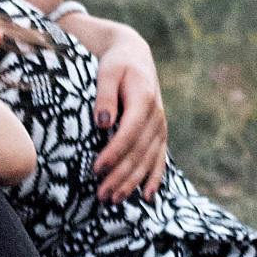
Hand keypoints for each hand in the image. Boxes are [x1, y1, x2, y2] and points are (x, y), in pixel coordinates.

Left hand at [85, 23, 167, 203]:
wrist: (136, 56)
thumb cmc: (116, 64)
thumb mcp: (107, 71)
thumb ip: (104, 95)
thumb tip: (102, 122)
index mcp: (143, 99)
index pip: (129, 132)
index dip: (114, 152)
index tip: (97, 168)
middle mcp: (156, 116)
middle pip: (138, 152)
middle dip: (120, 175)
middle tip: (101, 195)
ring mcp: (160, 127)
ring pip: (148, 160)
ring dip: (132, 183)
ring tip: (114, 200)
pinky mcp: (159, 134)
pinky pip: (159, 160)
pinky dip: (154, 179)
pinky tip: (146, 198)